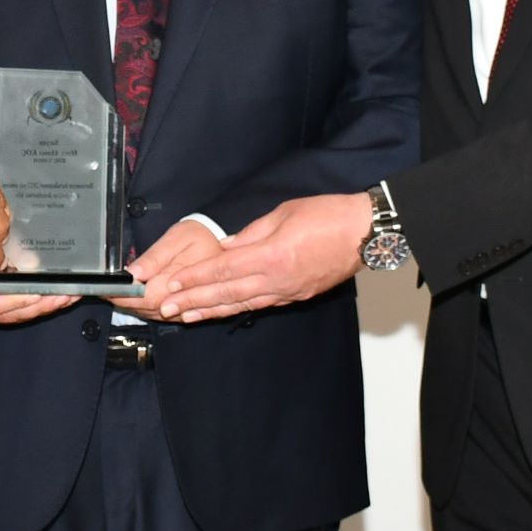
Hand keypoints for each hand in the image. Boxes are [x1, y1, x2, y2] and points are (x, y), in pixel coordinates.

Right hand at [0, 271, 74, 326]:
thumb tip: (29, 258)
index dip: (14, 302)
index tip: (35, 294)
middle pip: (12, 315)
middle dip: (41, 306)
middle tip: (63, 296)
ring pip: (21, 316)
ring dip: (47, 307)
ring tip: (68, 297)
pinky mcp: (2, 312)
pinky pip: (24, 312)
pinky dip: (43, 305)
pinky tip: (60, 299)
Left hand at [110, 217, 224, 313]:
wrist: (227, 246)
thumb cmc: (201, 237)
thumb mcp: (177, 239)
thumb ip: (154, 258)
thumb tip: (132, 274)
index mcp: (180, 283)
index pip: (144, 298)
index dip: (122, 296)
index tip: (105, 289)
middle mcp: (183, 301)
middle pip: (146, 309)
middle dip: (123, 301)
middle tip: (104, 290)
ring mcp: (186, 308)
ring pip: (153, 314)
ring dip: (133, 306)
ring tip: (117, 293)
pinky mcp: (187, 310)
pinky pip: (162, 315)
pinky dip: (146, 308)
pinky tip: (136, 299)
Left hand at [146, 192, 369, 322]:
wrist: (365, 233)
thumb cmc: (328, 216)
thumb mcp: (284, 213)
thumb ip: (251, 232)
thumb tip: (225, 246)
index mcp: (271, 255)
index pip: (223, 270)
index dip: (195, 278)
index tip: (172, 283)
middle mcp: (277, 279)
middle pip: (227, 293)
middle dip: (194, 301)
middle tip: (166, 308)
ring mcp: (288, 291)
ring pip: (242, 305)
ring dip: (211, 311)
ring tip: (185, 317)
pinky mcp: (298, 295)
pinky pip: (261, 305)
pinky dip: (237, 309)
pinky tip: (222, 312)